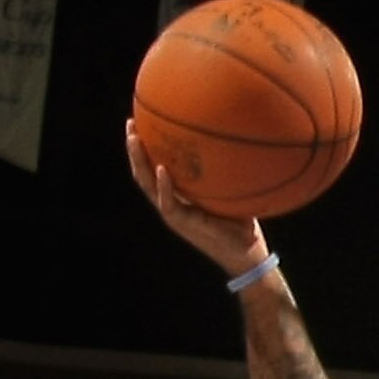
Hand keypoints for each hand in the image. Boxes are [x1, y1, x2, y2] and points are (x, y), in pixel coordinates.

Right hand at [123, 120, 268, 273]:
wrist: (248, 255)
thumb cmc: (244, 224)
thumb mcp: (234, 193)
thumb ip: (229, 173)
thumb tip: (240, 143)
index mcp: (179, 197)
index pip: (155, 169)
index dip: (147, 149)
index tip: (142, 124)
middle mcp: (171, 204)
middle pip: (143, 172)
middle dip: (134, 148)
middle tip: (130, 124)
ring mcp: (174, 214)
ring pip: (147, 185)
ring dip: (139, 162)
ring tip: (134, 139)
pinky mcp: (183, 224)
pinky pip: (169, 203)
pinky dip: (164, 186)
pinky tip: (162, 169)